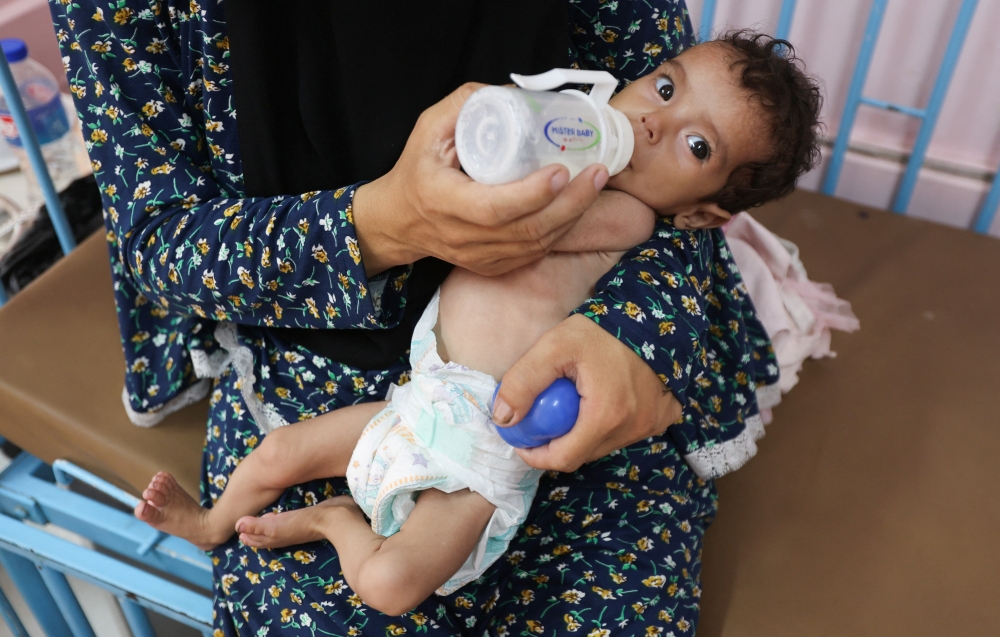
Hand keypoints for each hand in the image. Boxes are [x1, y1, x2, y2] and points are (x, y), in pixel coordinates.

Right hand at [352, 83, 608, 276]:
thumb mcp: (428, 129)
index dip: (531, 194)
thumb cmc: (416, 170)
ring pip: (536, 245)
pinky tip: (578, 206)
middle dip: (571, 203)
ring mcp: (479, 256)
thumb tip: (514, 94)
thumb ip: (465, 104)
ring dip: (573, 216)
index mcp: (443, 201)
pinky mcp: (492, 265)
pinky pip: (534, 254)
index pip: (494, 208)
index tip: (561, 170)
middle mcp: (462, 236)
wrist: (398, 221)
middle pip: (526, 230)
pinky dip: (561, 231)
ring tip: (596, 183)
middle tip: (597, 172)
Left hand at [493, 315, 681, 471]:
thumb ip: (524, 381)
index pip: (564, 458)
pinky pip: (629, 433)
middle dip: (558, 444)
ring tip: (571, 407)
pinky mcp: (663, 417)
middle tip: (543, 420)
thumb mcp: (553, 347)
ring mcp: (651, 424)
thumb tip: (503, 418)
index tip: (523, 441)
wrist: (648, 311)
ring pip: (605, 445)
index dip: (537, 455)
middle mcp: (633, 428)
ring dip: (584, 435)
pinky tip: (602, 402)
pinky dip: (611, 426)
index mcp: (606, 416)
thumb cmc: (599, 330)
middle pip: (584, 454)